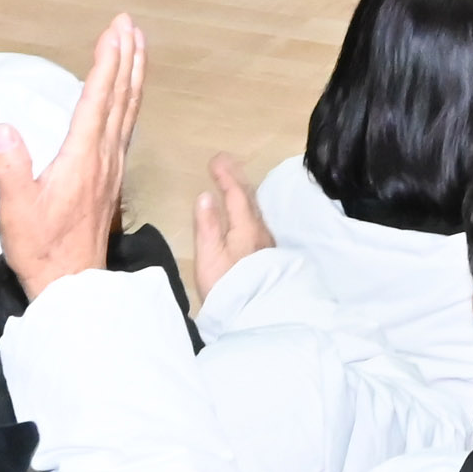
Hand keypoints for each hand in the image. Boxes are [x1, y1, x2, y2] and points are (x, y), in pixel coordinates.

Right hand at [0, 15, 144, 299]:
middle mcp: (105, 155)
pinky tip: (129, 94)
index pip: (97, 99)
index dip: (107, 62)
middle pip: (121, 96)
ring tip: (137, 44)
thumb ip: (10, 169)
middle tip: (129, 23)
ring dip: (134, 73)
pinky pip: (127, 126)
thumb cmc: (41, 248)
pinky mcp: (113, 175)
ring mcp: (113, 164)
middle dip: (126, 56)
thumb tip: (2, 128)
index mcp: (82, 157)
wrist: (72, 281)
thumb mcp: (16, 210)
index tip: (114, 31)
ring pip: (129, 109)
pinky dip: (130, 100)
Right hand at [192, 152, 272, 295]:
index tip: (216, 158)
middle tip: (225, 162)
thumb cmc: (226, 285)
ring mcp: (266, 243)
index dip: (226, 175)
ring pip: (255, 209)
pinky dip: (248, 207)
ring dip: (244, 191)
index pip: (236, 194)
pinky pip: (257, 220)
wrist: (255, 313)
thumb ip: (207, 225)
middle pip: (250, 198)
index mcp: (245, 227)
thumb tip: (205, 195)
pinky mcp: (267, 254)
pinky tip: (246, 213)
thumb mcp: (210, 256)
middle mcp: (260, 231)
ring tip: (234, 181)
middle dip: (236, 178)